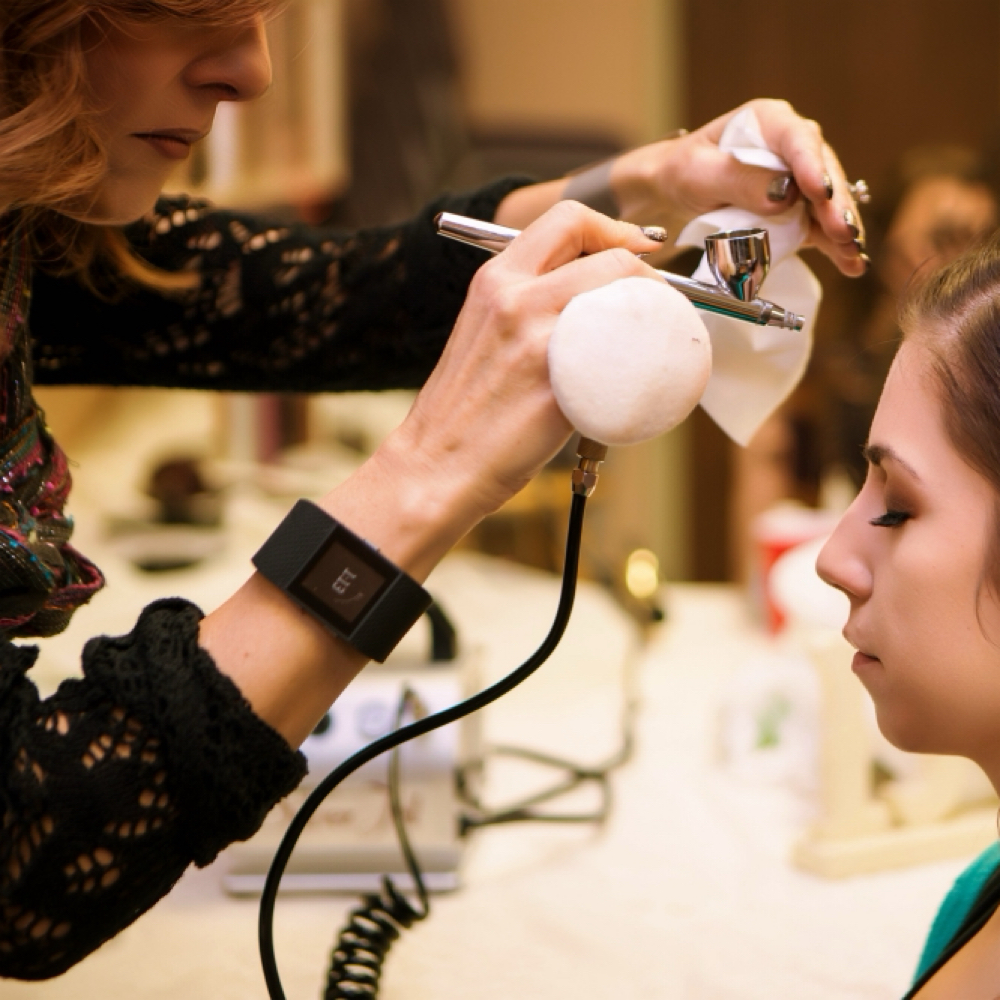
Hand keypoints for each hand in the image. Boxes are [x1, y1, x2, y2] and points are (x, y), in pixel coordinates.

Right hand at [369, 201, 665, 558]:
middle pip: (607, 253)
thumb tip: (585, 294)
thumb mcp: (484, 331)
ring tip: (650, 336)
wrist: (436, 467)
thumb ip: (526, 302)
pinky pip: (623, 358)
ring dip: (651, 312)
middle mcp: (515, 299)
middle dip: (645, 268)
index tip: (635, 248)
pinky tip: (637, 377)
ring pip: (623, 299)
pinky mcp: (560, 387)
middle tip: (654, 296)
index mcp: (494, 280)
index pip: (568, 219)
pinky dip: (644, 361)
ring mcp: (538, 341)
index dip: (614, 228)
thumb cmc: (462, 411)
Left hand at [611, 98, 865, 276]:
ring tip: (853, 254)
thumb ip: (738, 180)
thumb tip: (783, 195)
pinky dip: (832, 246)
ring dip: (841, 231)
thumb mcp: (699, 173)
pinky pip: (817, 227)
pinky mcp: (797, 210)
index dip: (812, 166)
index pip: (798, 140)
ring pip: (826, 204)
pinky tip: (851, 264)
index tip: (819, 191)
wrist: (673, 192)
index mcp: (769, 123)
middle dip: (834, 206)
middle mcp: (792, 148)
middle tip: (843, 232)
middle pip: (822, 174)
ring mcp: (798, 180)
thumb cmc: (683, 172)